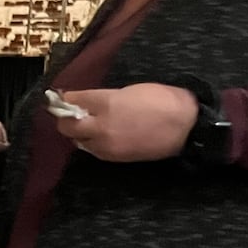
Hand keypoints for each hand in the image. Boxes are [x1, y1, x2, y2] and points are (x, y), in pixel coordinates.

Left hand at [56, 84, 196, 162]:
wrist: (186, 126)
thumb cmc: (163, 101)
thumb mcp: (131, 90)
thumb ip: (105, 97)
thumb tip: (86, 100)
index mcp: (107, 103)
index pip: (73, 101)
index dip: (65, 98)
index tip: (62, 96)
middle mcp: (100, 126)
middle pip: (66, 125)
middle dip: (64, 118)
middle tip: (69, 113)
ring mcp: (105, 144)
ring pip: (77, 140)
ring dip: (77, 132)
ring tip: (86, 125)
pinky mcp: (112, 157)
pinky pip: (92, 150)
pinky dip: (89, 142)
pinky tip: (98, 136)